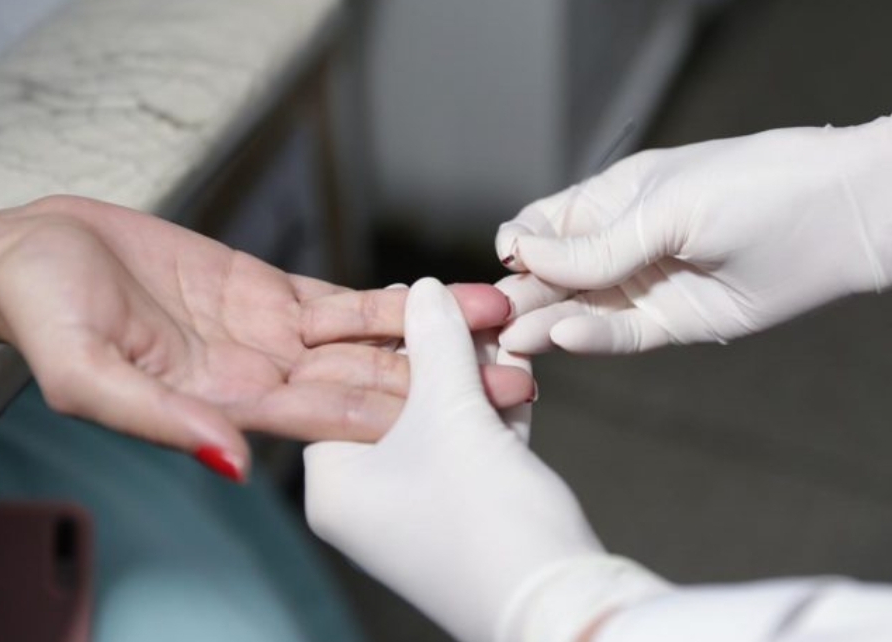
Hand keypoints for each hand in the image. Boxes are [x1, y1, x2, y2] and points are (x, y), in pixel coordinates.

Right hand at [0, 196, 532, 479]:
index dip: (405, 417)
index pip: (336, 419)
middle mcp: (264, 379)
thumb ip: (166, 420)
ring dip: (435, 335)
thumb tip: (231, 463)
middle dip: (442, 382)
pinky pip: (345, 301)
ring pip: (371, 340)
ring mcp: (273, 335)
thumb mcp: (92, 376)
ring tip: (503, 324)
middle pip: (372, 385)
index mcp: (231, 407)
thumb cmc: (48, 317)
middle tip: (519, 376)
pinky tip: (445, 296)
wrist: (36, 256)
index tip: (472, 415)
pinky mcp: (270, 293)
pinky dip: (395, 301)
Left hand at [304, 278, 664, 641]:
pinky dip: (494, 411)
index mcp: (334, 482)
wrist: (556, 603)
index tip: (416, 294)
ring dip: (476, 376)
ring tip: (503, 330)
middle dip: (441, 352)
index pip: (343, 386)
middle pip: (397, 399)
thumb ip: (436, 344)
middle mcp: (366, 500)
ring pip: (441, 420)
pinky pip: (471, 447)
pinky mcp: (463, 515)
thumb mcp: (453, 414)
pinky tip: (520, 372)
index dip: (383, 336)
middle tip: (471, 306)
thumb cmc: (484, 517)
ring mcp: (416, 510)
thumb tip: (424, 288)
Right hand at [495, 85, 891, 353]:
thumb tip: (518, 252)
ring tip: (516, 338)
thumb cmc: (753, 187)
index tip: (507, 262)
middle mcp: (621, 244)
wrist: (839, 219)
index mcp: (612, 198)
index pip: (543, 225)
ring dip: (546, 322)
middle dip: (522, 294)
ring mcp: (644, 285)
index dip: (519, 245)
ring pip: (579, 309)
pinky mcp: (672, 324)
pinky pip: (620, 335)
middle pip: (553, 274)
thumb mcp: (663, 207)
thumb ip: (594, 243)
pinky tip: (564, 337)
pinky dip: (591, 338)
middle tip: (493, 321)